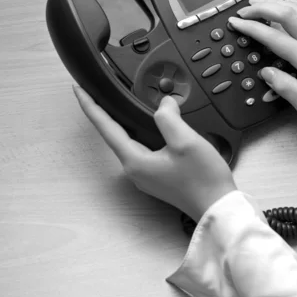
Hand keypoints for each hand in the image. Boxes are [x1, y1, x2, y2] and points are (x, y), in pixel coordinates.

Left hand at [73, 85, 236, 221]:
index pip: (106, 127)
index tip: (78, 89)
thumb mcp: (185, 141)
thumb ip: (168, 118)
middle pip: (114, 134)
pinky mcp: (157, 176)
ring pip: (129, 141)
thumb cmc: (203, 179)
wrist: (218, 207)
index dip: (90, 105)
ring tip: (118, 103)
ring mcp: (146, 175)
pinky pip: (142, 149)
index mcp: (135, 161)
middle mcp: (135, 170)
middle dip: (105, 112)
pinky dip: (140, 133)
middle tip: (97, 91)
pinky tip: (147, 125)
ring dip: (123, 122)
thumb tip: (163, 104)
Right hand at [228, 0, 296, 134]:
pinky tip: (296, 4)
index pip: (274, 37)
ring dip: (281, 2)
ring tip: (262, 2)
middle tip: (243, 11)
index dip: (252, 28)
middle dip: (262, 8)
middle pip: (288, 13)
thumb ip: (286, 88)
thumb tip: (267, 73)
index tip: (235, 24)